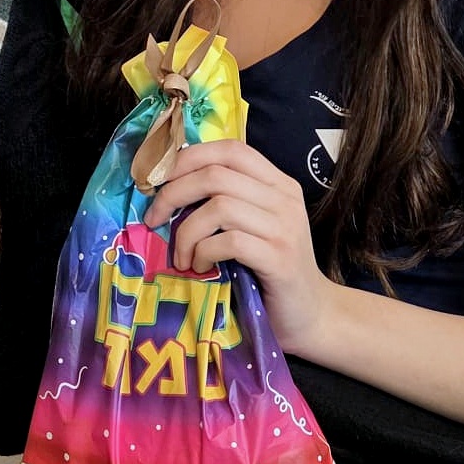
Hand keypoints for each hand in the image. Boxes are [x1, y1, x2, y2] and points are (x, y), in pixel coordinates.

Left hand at [140, 140, 330, 351]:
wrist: (309, 314)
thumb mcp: (250, 226)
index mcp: (277, 183)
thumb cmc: (268, 269)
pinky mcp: (279, 259)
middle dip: (173, 194)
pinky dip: (203, 252)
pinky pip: (229, 242)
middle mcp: (284, 198)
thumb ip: (225, 200)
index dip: (188, 158)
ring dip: (186, 232)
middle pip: (216, 174)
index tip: (157, 180)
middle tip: (154, 220)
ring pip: (219, 206)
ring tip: (182, 256)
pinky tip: (200, 267)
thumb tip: (168, 186)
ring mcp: (284, 227)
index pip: (230, 149)